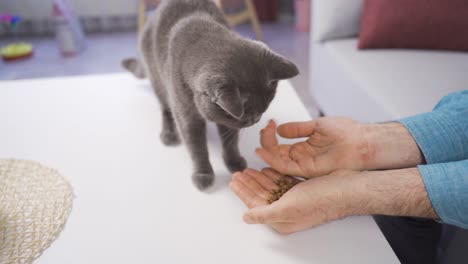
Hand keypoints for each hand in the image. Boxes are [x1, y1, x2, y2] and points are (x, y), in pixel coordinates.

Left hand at [230, 168, 358, 233]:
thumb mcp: (287, 208)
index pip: (255, 204)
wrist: (345, 188)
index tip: (234, 182)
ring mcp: (295, 200)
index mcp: (282, 219)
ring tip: (248, 170)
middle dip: (249, 183)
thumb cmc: (320, 200)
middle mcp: (287, 211)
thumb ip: (264, 213)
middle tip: (237, 173)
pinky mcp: (302, 189)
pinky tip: (266, 169)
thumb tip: (246, 218)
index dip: (243, 192)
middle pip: (261, 195)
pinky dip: (273, 174)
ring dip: (259, 178)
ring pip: (271, 187)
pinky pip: (282, 181)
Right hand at [256, 117, 370, 177]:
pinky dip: (272, 160)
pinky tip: (264, 151)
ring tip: (262, 137)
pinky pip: (284, 167)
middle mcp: (300, 158)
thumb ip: (297, 128)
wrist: (361, 142)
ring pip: (276, 161)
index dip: (270, 135)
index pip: (277, 146)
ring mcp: (302, 165)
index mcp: (301, 149)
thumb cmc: (346, 134)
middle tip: (266, 128)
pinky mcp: (306, 170)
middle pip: (274, 154)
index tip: (271, 122)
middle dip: (266, 141)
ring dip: (266, 150)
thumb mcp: (316, 126)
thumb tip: (280, 129)